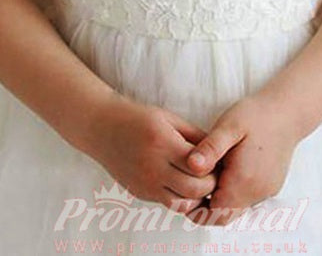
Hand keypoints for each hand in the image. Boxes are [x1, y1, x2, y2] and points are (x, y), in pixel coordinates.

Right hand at [88, 94, 219, 216]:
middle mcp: (153, 166)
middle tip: (212, 174)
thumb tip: (219, 150)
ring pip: (180, 204)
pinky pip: (166, 203)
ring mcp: (145, 183)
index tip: (218, 160)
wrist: (103, 127)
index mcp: (163, 142)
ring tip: (197, 182)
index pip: (199, 166)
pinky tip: (181, 184)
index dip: (214, 166)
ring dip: (194, 196)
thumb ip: (194, 135)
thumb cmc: (138, 118)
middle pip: (193, 189)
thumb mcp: (169, 118)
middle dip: (209, 185)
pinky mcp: (140, 193)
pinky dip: (179, 198)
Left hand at [184, 94, 300, 226]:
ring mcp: (266, 191)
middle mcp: (257, 193)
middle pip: (224, 216)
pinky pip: (247, 199)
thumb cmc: (256, 115)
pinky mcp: (270, 186)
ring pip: (236, 209)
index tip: (186, 185)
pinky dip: (234, 191)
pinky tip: (227, 167)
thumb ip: (210, 147)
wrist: (288, 111)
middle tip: (193, 179)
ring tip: (210, 170)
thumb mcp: (228, 125)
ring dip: (220, 197)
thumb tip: (191, 166)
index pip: (213, 214)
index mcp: (244, 181)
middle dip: (205, 205)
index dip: (196, 205)